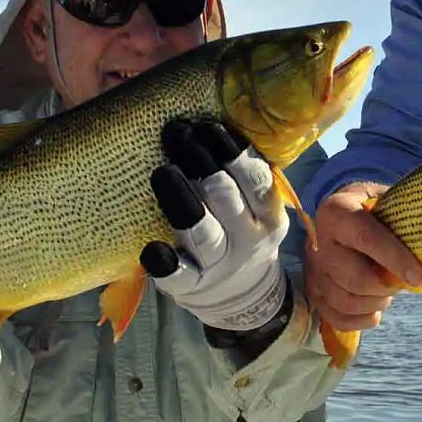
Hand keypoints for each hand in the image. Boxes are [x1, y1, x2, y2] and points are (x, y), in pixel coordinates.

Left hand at [140, 120, 289, 331]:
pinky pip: (178, 277)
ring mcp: (220, 266)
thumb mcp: (258, 209)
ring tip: (162, 171)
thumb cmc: (243, 233)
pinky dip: (165, 264)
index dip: (230, 150)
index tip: (206, 126)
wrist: (243, 298)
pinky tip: (152, 249)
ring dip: (182, 200)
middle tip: (177, 135)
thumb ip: (244, 176)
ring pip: (203, 232)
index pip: (255, 178)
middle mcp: (249, 240)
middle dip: (200, 162)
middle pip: (226, 197)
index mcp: (269, 216)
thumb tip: (209, 122)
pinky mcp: (192, 288)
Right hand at [304, 182, 421, 331]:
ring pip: (346, 302)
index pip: (366, 237)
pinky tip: (375, 309)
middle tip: (403, 282)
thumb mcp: (387, 199)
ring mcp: (313, 270)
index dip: (395, 259)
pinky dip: (361, 320)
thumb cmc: (373, 208)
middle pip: (355, 279)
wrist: (342, 215)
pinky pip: (336, 318)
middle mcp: (318, 242)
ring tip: (388, 292)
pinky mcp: (314, 292)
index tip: (421, 277)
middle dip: (387, 287)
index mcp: (336, 212)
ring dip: (376, 303)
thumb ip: (406, 214)